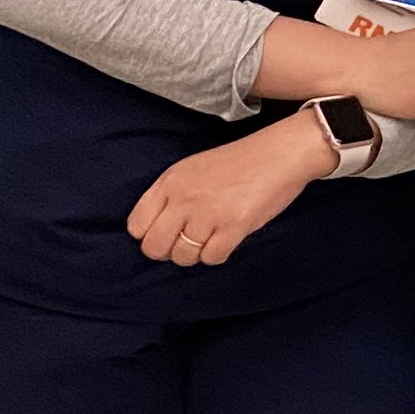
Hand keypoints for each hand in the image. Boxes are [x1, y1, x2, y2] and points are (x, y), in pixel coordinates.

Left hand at [127, 113, 329, 266]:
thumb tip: (160, 228)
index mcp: (170, 182)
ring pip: (183, 256)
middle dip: (168, 252)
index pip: (137, 225)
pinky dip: (217, 255)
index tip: (166, 234)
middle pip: (155, 246)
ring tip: (210, 240)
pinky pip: (212, 257)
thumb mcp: (192, 169)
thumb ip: (171, 194)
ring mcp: (208, 213)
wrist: (278, 155)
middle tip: (185, 245)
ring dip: (196, 255)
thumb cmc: (239, 162)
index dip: (150, 235)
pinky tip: (226, 241)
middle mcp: (183, 198)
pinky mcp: (233, 226)